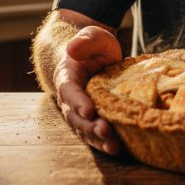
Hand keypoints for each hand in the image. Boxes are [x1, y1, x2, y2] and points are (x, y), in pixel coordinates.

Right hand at [53, 25, 122, 153]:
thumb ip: (85, 41)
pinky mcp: (93, 119)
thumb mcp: (92, 37)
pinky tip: (118, 148)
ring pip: (85, 130)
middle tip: (105, 131)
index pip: (69, 91)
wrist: (93, 57)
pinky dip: (104, 142)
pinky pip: (95, 134)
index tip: (89, 110)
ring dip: (98, 139)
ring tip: (114, 146)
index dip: (78, 102)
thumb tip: (73, 48)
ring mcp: (80, 111)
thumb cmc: (93, 46)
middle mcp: (70, 99)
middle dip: (89, 126)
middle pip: (75, 117)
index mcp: (67, 77)